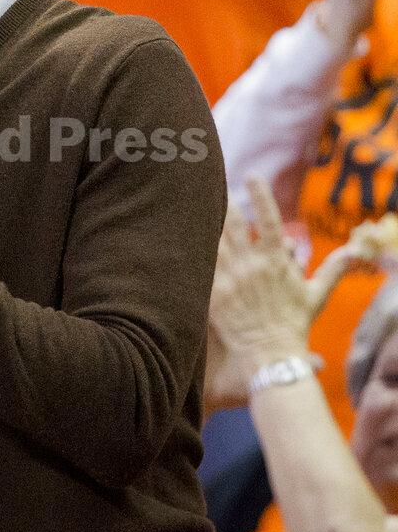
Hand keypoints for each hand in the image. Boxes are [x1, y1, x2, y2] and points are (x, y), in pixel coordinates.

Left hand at [205, 178, 354, 410]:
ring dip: (204, 221)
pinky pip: (199, 266)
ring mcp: (232, 279)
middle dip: (223, 201)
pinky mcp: (214, 293)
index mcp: (277, 262)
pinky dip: (190, 250)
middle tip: (211, 182)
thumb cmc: (294, 325)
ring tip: (189, 202)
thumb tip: (355, 251)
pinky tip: (177, 235)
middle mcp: (253, 265)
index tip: (251, 175)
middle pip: (234, 224)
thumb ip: (332, 269)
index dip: (260, 195)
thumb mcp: (316, 294)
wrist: (271, 356)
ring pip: (214, 240)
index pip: (270, 220)